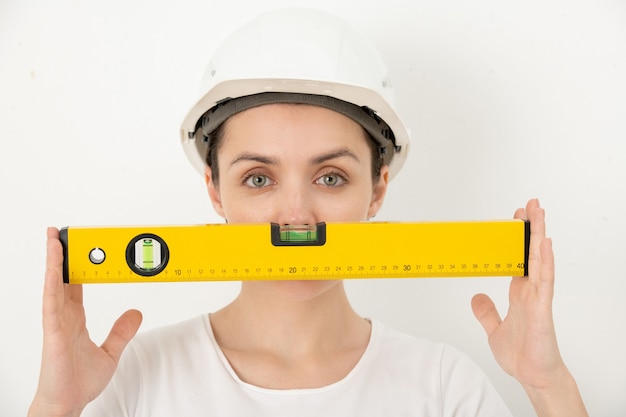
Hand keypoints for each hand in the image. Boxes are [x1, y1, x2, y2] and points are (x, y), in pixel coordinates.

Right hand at [28, 228, 142, 416]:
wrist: (68, 404)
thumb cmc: (80, 381)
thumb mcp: (111, 351)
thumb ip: (121, 331)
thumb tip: (136, 313)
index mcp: (73, 320)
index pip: (76, 285)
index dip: (77, 266)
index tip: (81, 248)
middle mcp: (63, 317)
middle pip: (62, 279)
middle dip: (62, 256)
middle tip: (62, 232)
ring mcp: (56, 323)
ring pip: (54, 284)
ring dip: (54, 261)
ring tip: (54, 238)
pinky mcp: (52, 332)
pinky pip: (51, 301)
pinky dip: (52, 281)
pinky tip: (54, 265)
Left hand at [471, 199, 586, 416]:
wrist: (533, 377)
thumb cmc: (522, 355)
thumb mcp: (494, 329)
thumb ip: (487, 312)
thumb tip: (476, 297)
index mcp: (520, 294)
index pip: (519, 259)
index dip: (517, 240)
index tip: (514, 220)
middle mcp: (531, 291)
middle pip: (531, 254)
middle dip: (531, 229)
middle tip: (530, 204)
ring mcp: (538, 297)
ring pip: (540, 260)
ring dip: (539, 235)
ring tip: (539, 212)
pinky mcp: (542, 308)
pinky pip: (545, 280)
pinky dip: (545, 261)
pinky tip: (545, 243)